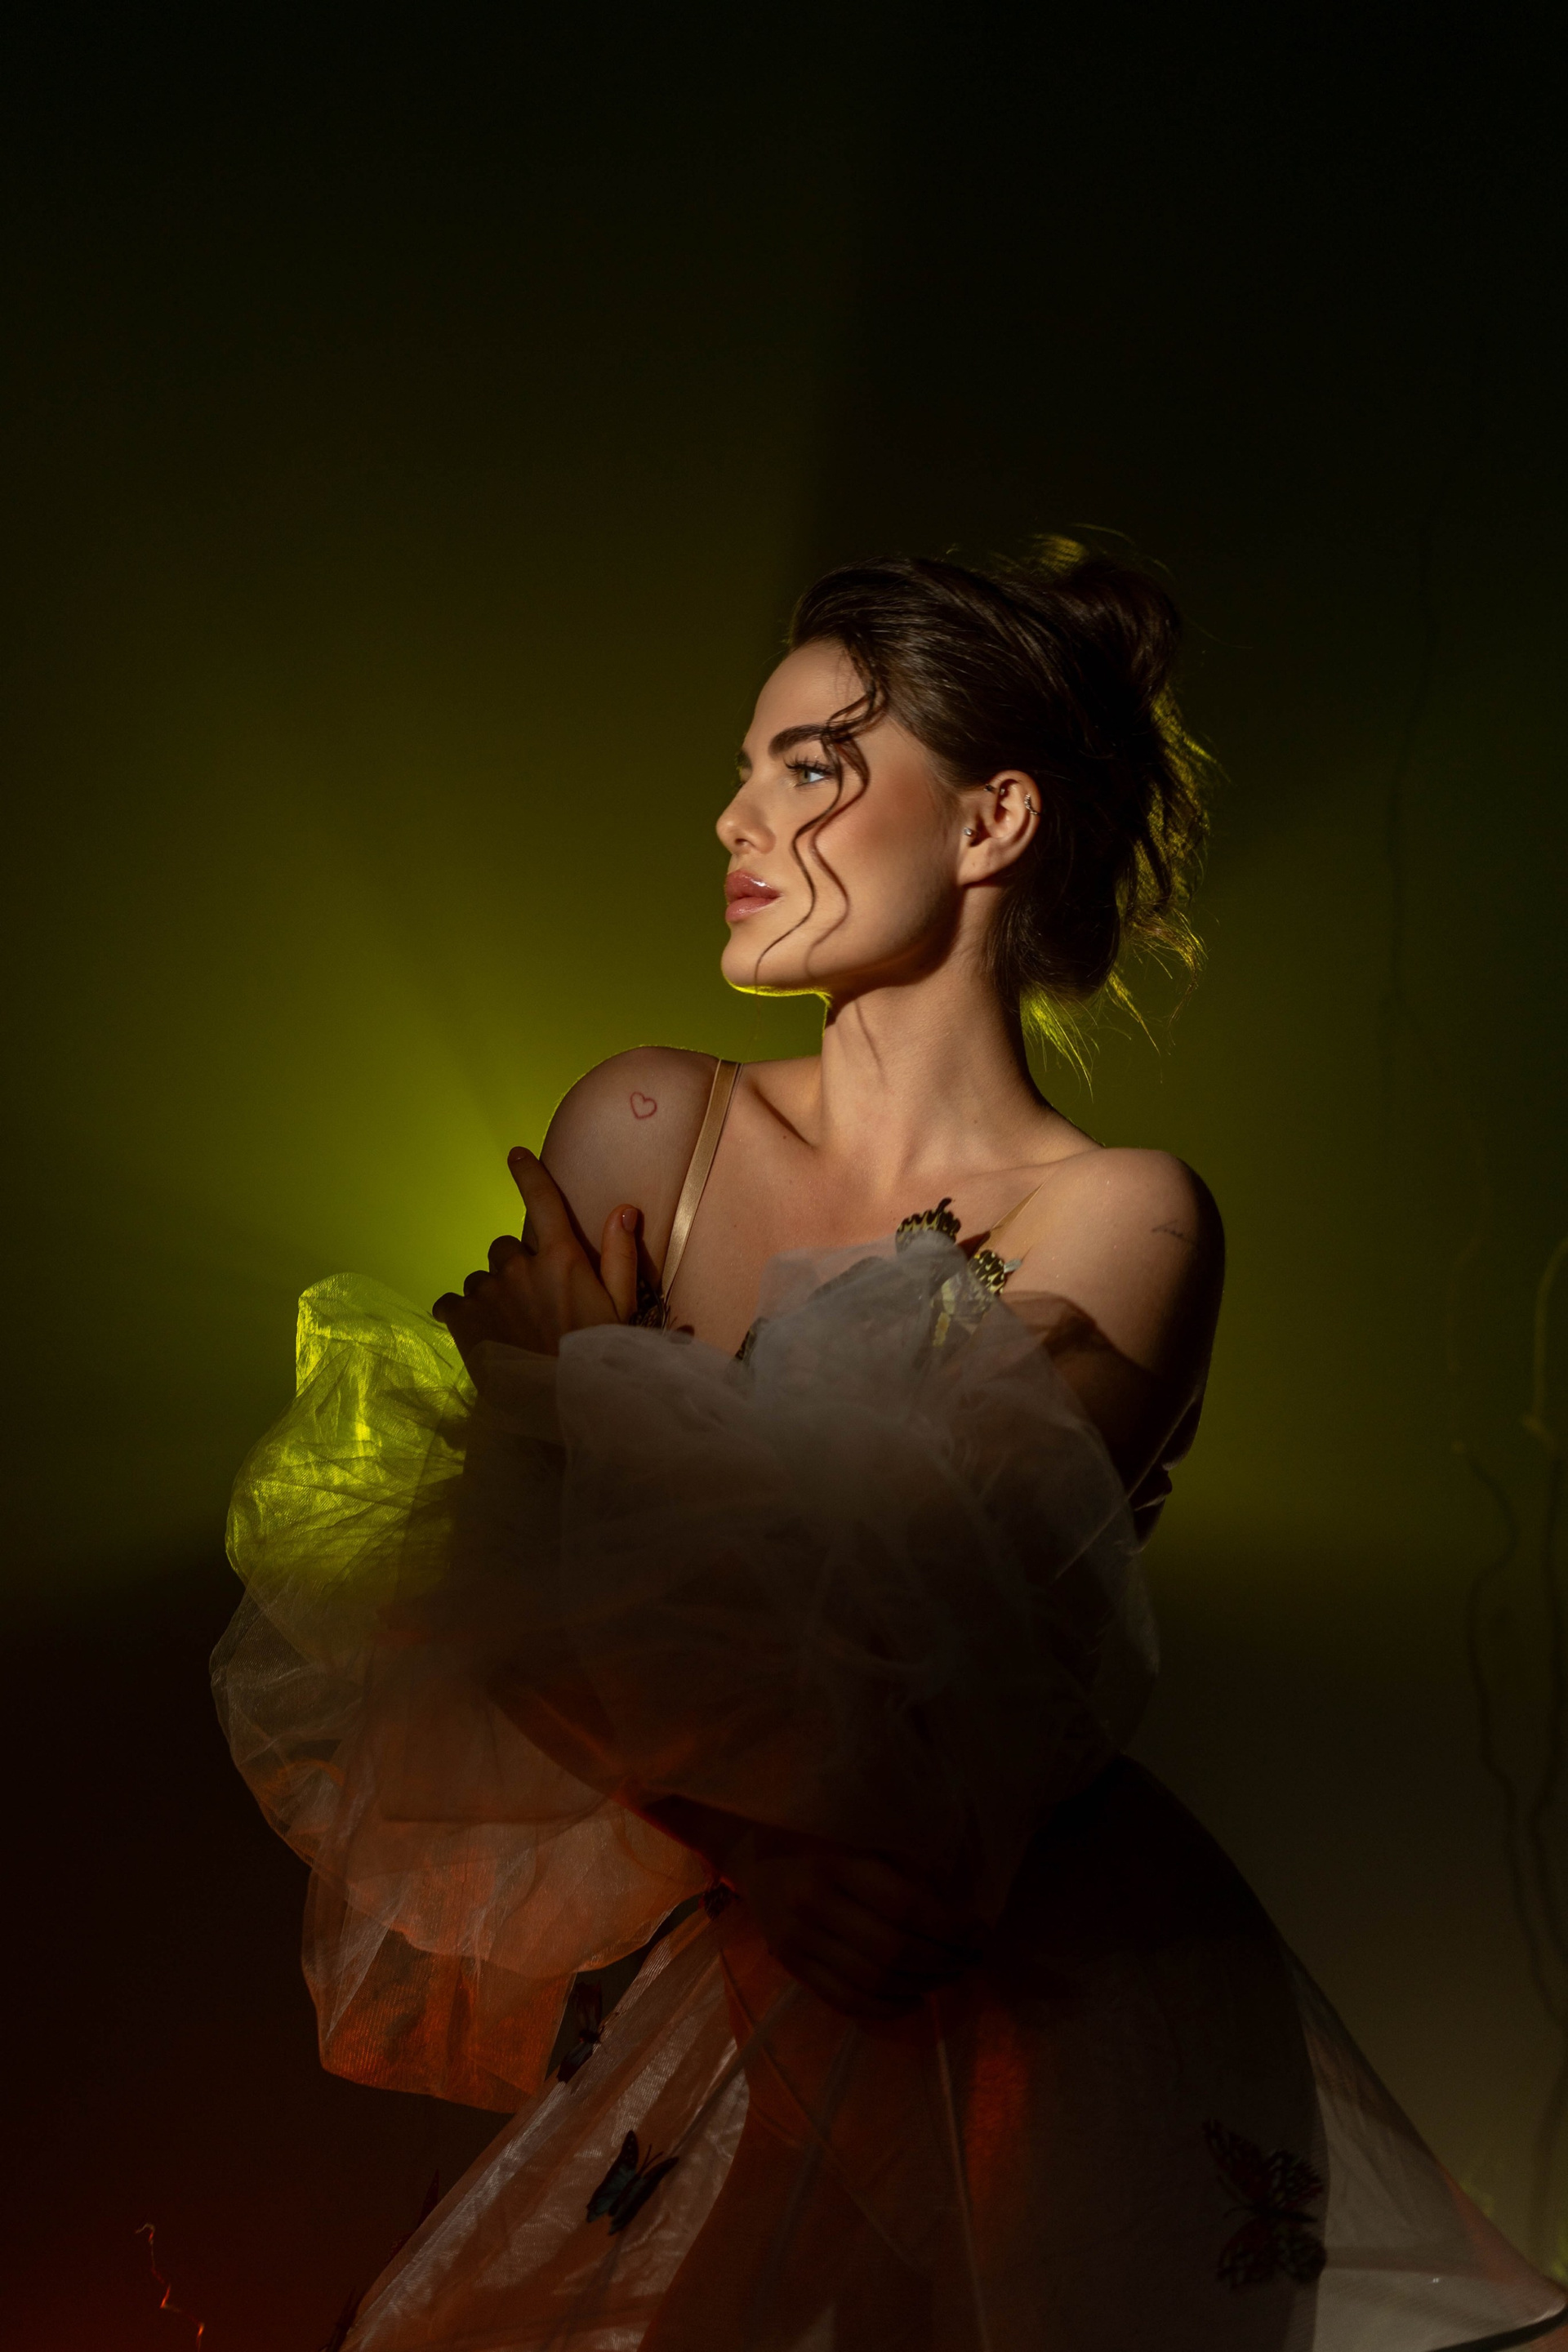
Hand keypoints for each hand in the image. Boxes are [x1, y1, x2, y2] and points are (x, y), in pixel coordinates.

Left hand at [432, 1147, 641, 1361]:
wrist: (555, 1407)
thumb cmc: (596, 1358)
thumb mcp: (622, 1309)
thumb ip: (621, 1256)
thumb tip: (623, 1209)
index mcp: (560, 1258)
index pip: (542, 1201)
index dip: (528, 1173)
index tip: (516, 1155)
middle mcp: (519, 1266)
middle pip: (507, 1248)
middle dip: (517, 1267)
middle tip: (535, 1303)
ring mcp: (487, 1292)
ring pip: (482, 1277)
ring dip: (493, 1293)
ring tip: (511, 1327)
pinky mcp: (462, 1319)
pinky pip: (451, 1301)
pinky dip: (461, 1312)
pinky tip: (478, 1332)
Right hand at [723, 1826, 983, 2022]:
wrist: (751, 1850)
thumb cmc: (819, 1836)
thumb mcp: (865, 1836)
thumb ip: (907, 1870)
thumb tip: (958, 1912)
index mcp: (838, 1863)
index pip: (907, 1906)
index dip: (952, 1926)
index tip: (981, 1933)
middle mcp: (815, 1904)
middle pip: (894, 1951)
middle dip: (945, 1961)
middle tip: (971, 1958)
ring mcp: (800, 1940)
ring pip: (874, 1982)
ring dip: (924, 1985)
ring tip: (949, 1976)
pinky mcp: (791, 1965)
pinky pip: (846, 2001)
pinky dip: (888, 2008)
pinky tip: (914, 1998)